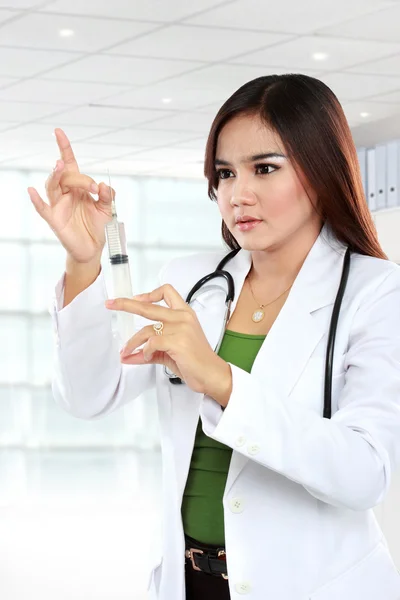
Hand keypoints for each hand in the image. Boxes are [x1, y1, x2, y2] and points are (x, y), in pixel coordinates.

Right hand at [28, 128, 114, 263]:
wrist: (93, 247)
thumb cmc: (97, 225)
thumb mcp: (107, 208)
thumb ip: (108, 196)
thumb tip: (104, 185)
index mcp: (78, 187)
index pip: (70, 163)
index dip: (64, 148)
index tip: (58, 132)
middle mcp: (66, 193)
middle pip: (67, 176)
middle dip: (81, 178)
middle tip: (94, 189)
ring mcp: (58, 205)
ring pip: (52, 186)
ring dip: (56, 175)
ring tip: (60, 166)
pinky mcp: (54, 219)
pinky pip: (42, 207)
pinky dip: (36, 200)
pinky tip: (32, 190)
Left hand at [105, 284, 231, 405]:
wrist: (211, 375)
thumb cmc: (194, 362)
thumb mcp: (169, 352)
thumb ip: (149, 350)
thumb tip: (128, 355)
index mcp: (184, 314)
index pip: (167, 291)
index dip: (150, 294)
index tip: (137, 299)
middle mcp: (182, 317)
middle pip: (149, 306)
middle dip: (126, 304)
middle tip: (110, 304)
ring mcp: (181, 328)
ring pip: (146, 330)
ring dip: (132, 343)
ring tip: (125, 352)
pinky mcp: (178, 341)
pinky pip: (152, 343)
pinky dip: (145, 351)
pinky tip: (147, 357)